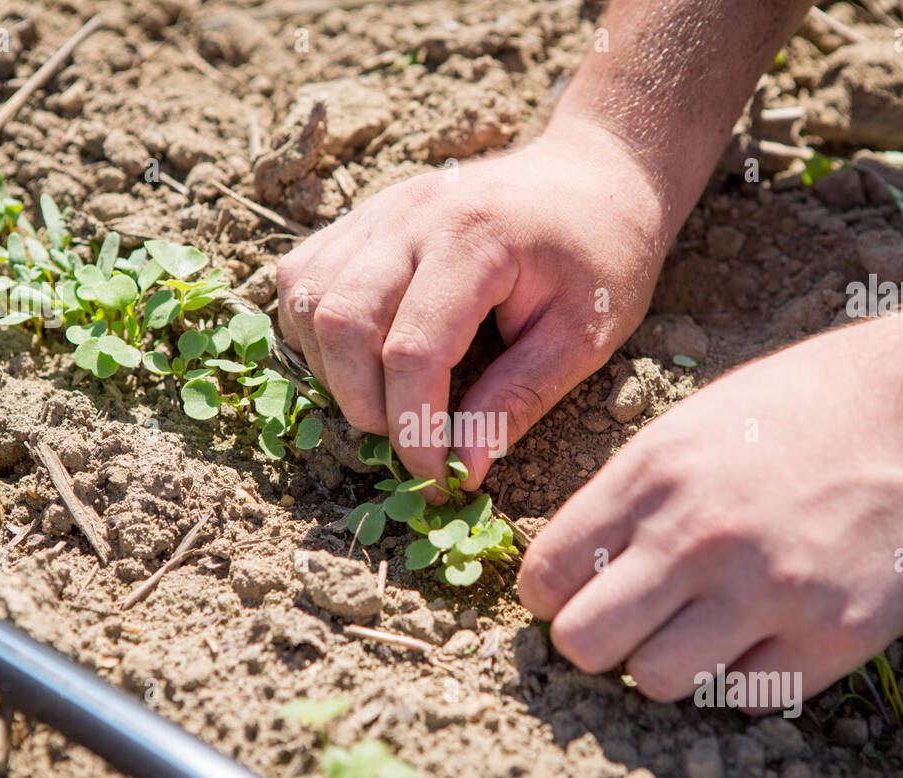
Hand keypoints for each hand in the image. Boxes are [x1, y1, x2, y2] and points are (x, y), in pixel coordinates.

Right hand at [275, 117, 677, 488]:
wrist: (591, 176)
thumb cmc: (601, 258)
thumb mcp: (582, 337)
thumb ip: (519, 400)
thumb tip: (465, 469)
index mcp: (475, 240)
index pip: (414, 350)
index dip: (413, 427)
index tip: (437, 476)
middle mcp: (412, 216)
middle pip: (341, 322)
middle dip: (363, 405)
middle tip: (407, 442)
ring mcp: (380, 211)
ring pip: (307, 300)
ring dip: (331, 372)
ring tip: (384, 404)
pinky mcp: (363, 217)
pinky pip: (302, 276)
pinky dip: (313, 331)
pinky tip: (358, 360)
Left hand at [517, 312, 902, 707]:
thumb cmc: (817, 402)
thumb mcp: (700, 421)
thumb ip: (632, 494)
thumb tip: (576, 566)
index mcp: (654, 473)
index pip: (545, 576)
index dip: (555, 596)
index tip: (583, 593)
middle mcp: (699, 536)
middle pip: (583, 645)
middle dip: (598, 644)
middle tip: (634, 625)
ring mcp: (768, 590)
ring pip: (656, 683)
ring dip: (671, 666)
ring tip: (706, 630)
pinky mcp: (836, 634)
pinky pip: (747, 696)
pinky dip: (748, 675)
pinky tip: (773, 630)